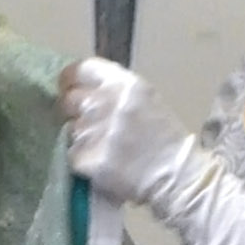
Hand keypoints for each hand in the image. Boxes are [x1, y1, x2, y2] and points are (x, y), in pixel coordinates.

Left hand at [59, 58, 199, 222]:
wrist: (175, 173)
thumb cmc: (162, 136)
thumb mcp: (143, 98)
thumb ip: (112, 89)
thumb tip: (82, 88)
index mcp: (122, 83)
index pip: (79, 70)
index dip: (69, 81)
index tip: (69, 89)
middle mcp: (105, 103)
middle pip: (68, 100)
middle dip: (72, 112)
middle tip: (87, 125)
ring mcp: (94, 131)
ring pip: (71, 130)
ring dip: (82, 138)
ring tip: (106, 148)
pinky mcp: (87, 158)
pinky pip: (73, 155)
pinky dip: (83, 161)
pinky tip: (104, 163)